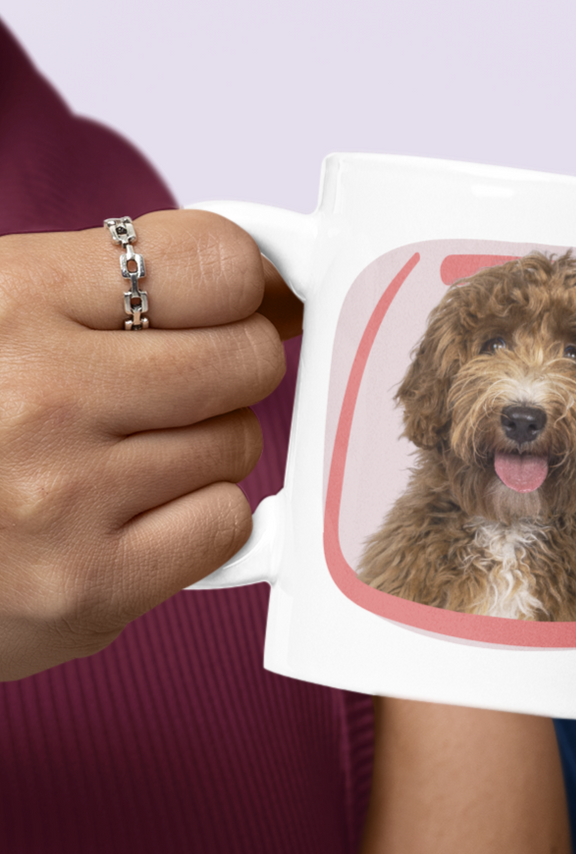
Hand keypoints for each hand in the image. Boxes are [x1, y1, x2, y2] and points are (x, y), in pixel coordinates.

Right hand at [0, 210, 286, 680]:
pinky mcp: (94, 589)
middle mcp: (39, 396)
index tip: (239, 300)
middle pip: (246, 360)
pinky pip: (225, 527)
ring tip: (122, 454)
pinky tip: (133, 512)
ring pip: (237, 444)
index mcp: (9, 299)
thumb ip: (116, 283)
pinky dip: (198, 518)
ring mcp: (67, 499)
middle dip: (232, 367)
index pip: (214, 265)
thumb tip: (271, 284)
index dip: (245, 283)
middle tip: (183, 382)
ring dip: (203, 447)